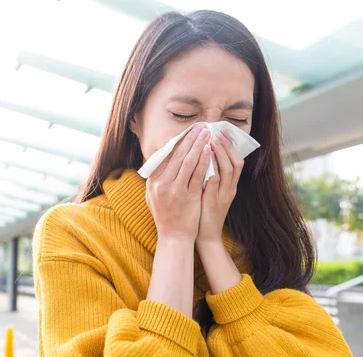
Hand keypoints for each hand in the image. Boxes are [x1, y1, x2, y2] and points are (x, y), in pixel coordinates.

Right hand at [146, 124, 211, 240]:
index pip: (165, 155)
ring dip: (197, 145)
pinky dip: (203, 161)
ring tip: (206, 133)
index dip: (177, 141)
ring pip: (187, 162)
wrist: (174, 237)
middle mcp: (161, 184)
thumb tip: (157, 158)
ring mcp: (174, 190)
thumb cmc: (166, 215)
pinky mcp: (188, 197)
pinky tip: (209, 151)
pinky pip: (197, 175)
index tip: (186, 131)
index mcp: (153, 182)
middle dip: (189, 138)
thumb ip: (155, 178)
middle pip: (176, 155)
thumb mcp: (152, 195)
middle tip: (199, 126)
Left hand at [195, 129, 243, 246]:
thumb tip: (202, 156)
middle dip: (226, 146)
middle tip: (218, 132)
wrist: (205, 236)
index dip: (230, 146)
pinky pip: (214, 183)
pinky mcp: (213, 202)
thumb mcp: (209, 191)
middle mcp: (230, 189)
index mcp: (230, 185)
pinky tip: (205, 159)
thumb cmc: (203, 211)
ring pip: (227, 170)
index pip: (236, 161)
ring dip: (220, 154)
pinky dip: (211, 169)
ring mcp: (223, 195)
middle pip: (234, 163)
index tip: (222, 132)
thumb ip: (209, 175)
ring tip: (212, 140)